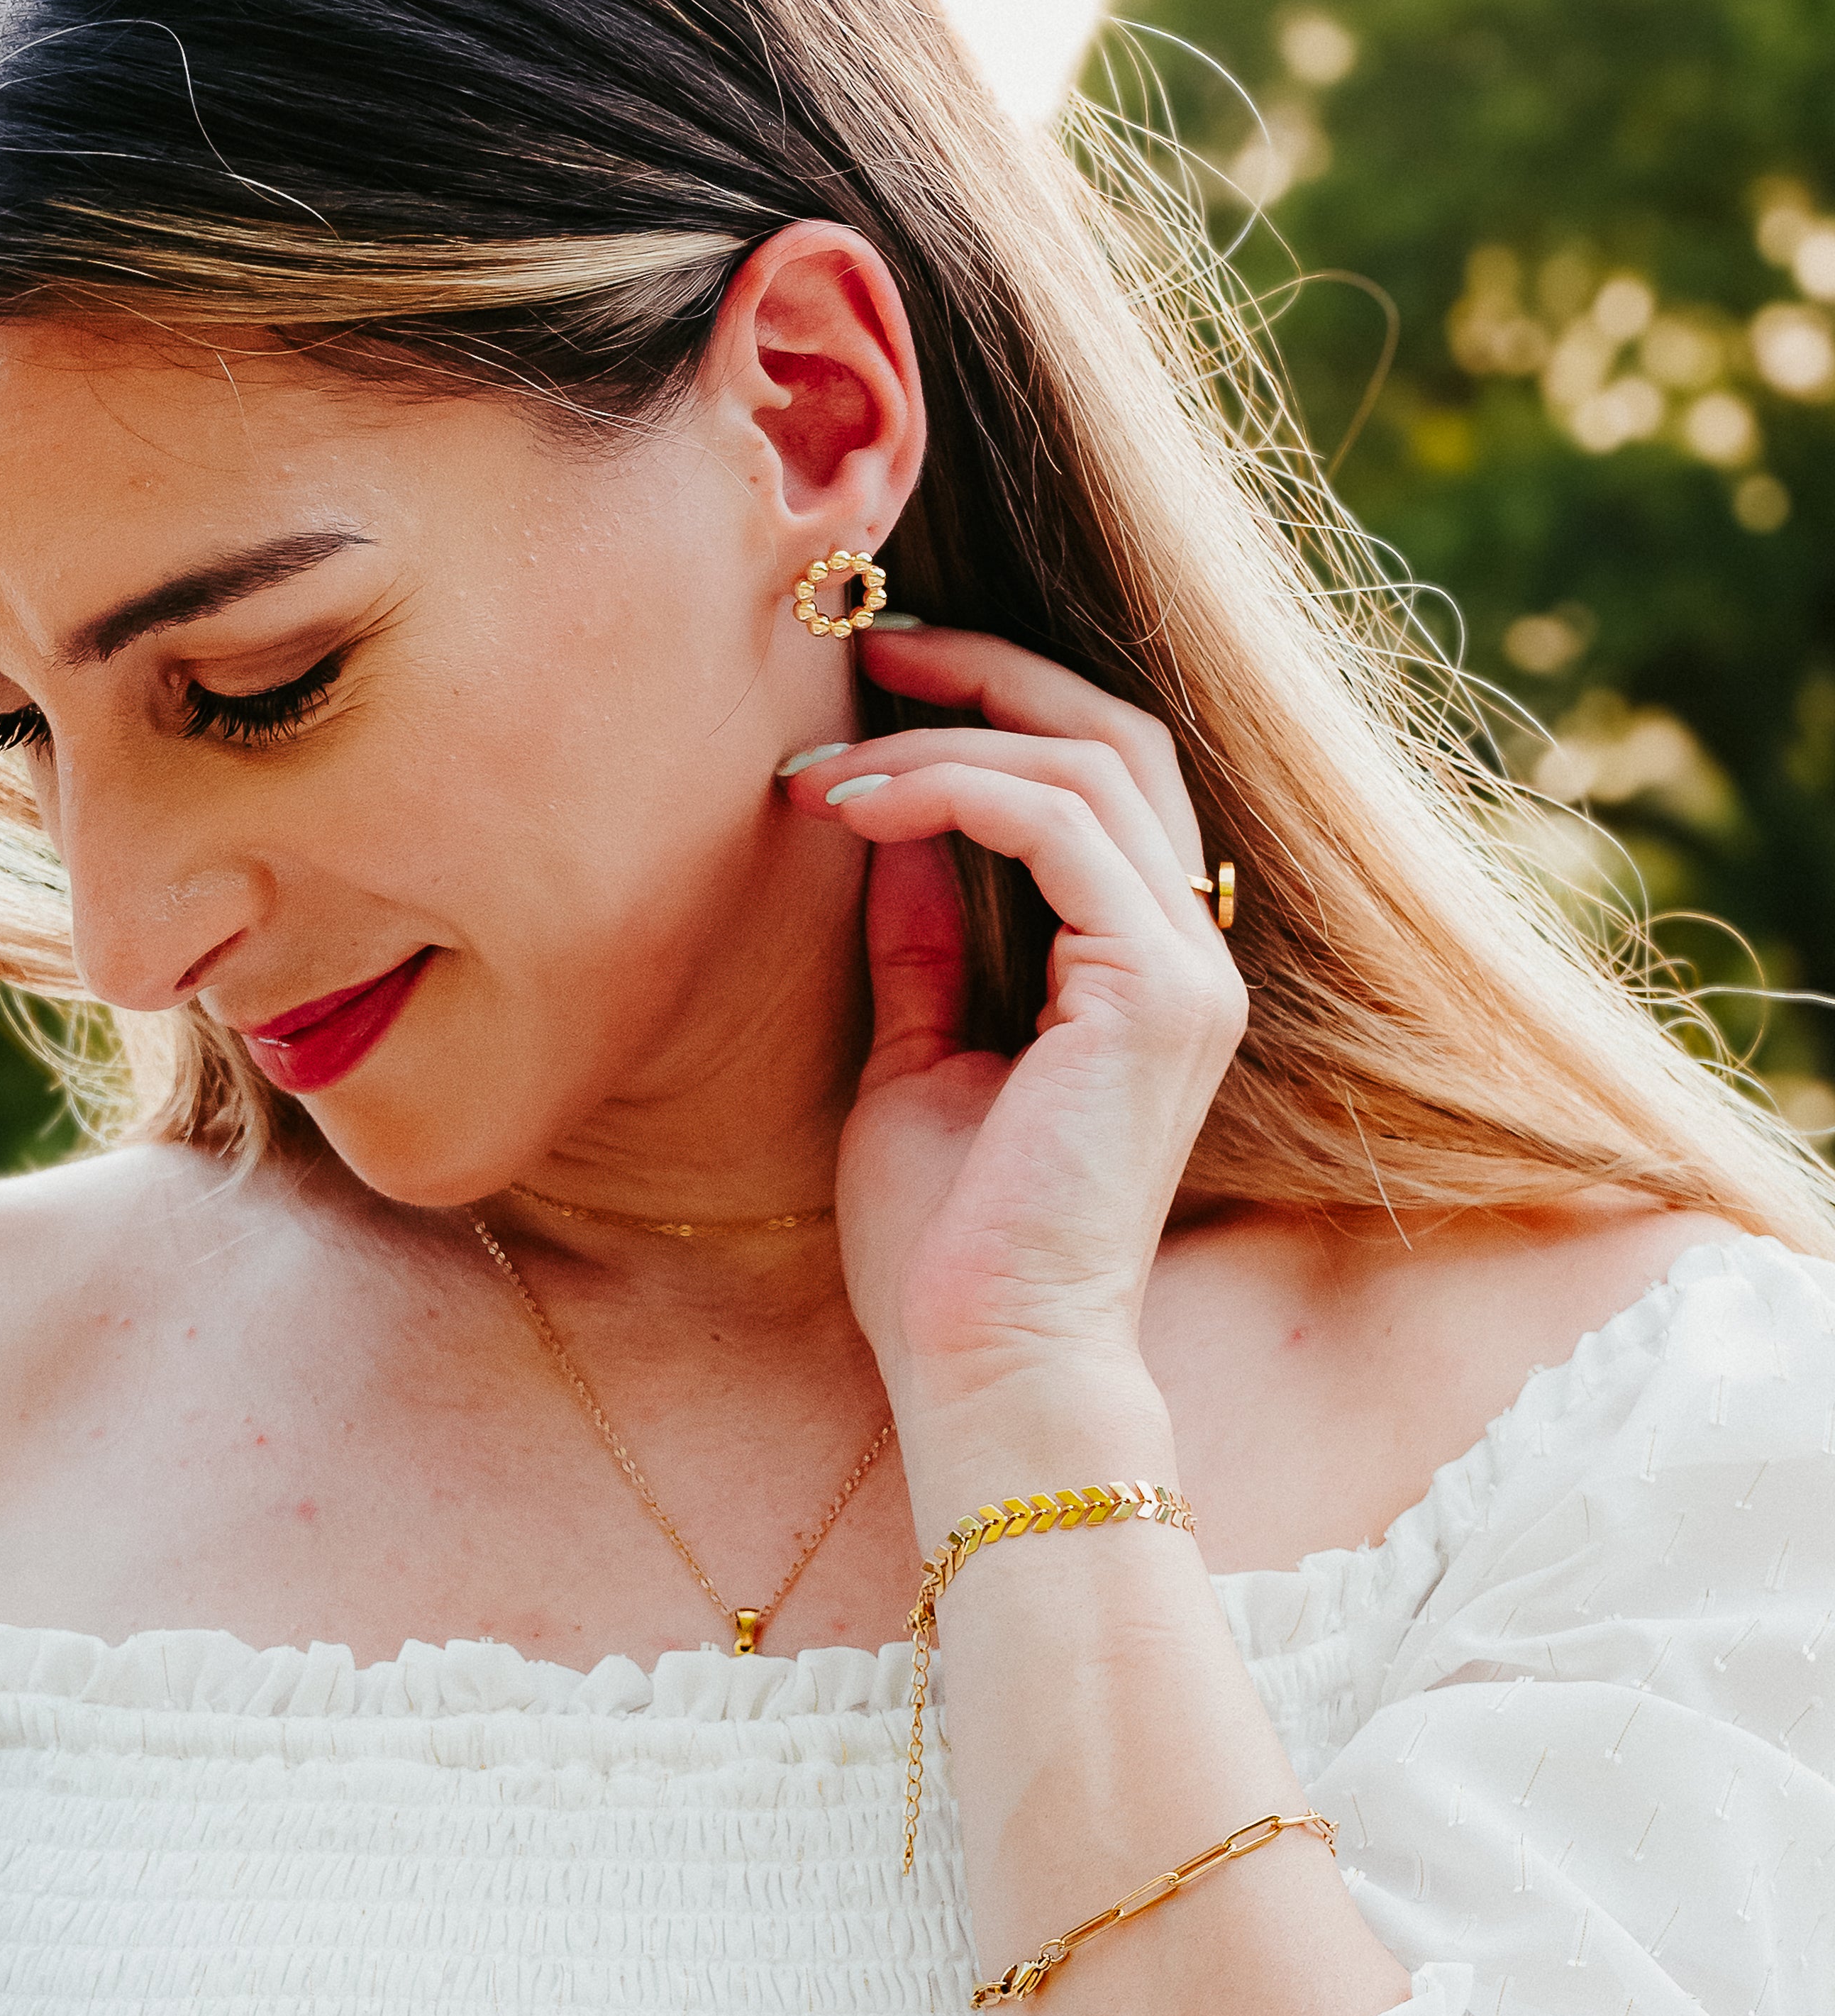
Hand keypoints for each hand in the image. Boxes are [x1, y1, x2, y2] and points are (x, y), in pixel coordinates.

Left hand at [782, 625, 1246, 1438]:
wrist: (986, 1363)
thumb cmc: (946, 1247)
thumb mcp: (916, 1059)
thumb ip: (921, 946)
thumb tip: (885, 832)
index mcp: (1141, 976)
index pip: (1096, 786)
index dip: (991, 716)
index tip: (870, 699)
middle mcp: (1189, 960)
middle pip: (1113, 740)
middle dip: (986, 676)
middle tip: (866, 652)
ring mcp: (1185, 974)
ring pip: (1088, 764)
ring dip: (945, 738)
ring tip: (826, 764)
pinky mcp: (1152, 994)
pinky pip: (1056, 826)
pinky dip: (953, 793)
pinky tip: (860, 810)